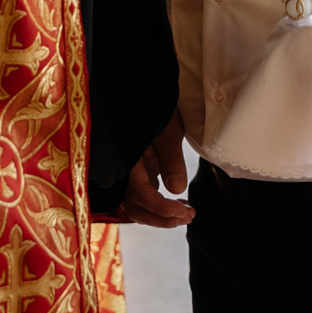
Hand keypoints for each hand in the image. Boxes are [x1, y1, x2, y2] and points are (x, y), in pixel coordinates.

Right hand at [120, 114, 194, 228]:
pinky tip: (178, 202)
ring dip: (160, 215)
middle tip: (188, 217)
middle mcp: (123, 172)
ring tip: (187, 213)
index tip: (184, 210)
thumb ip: (171, 161)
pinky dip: (158, 205)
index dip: (162, 209)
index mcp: (127, 162)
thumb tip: (177, 190)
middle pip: (136, 208)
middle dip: (162, 219)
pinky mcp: (134, 171)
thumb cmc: (153, 107)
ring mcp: (127, 173)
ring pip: (137, 206)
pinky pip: (142, 196)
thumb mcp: (168, 131)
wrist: (138, 94)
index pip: (140, 196)